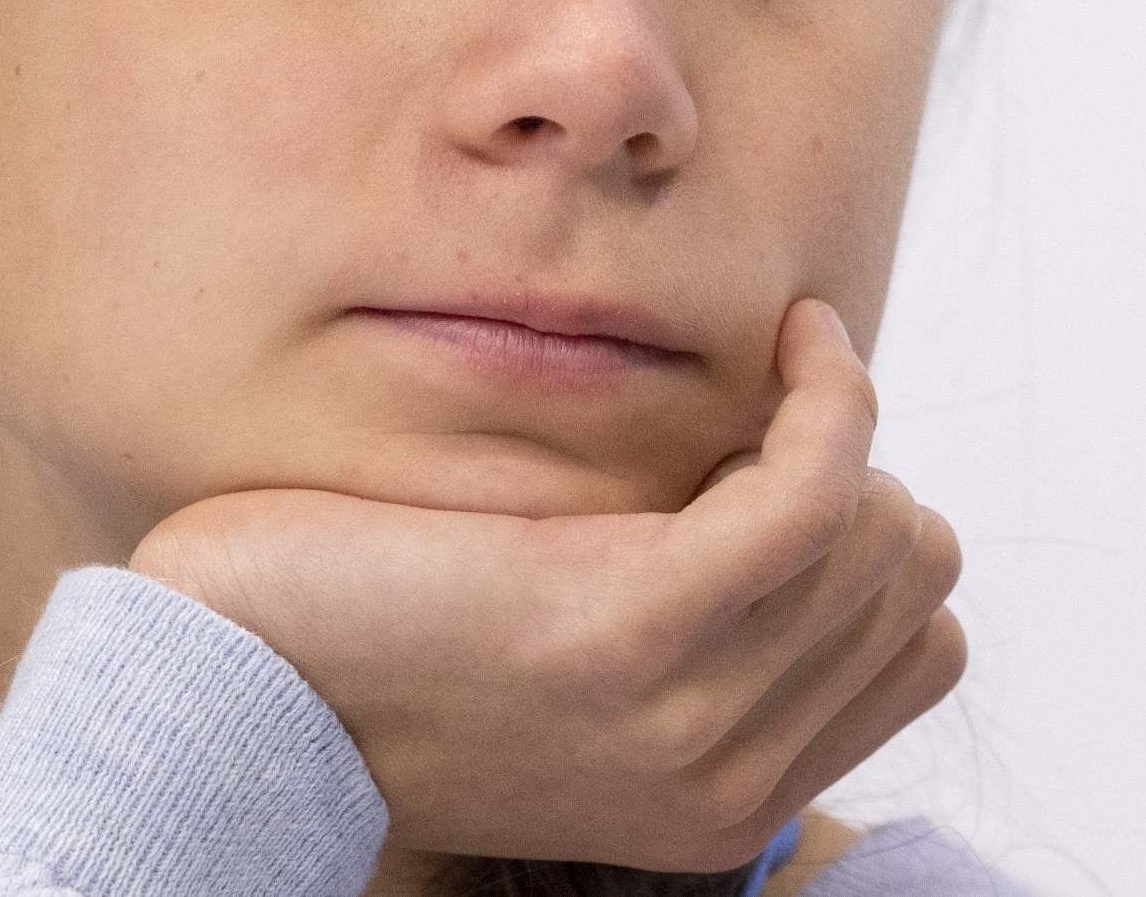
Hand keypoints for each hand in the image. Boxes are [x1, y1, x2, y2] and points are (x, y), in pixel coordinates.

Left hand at [125, 297, 966, 871]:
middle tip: (761, 419)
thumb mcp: (582, 677)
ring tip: (770, 378)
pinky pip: (819, 483)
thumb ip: (703, 644)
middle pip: (913, 576)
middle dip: (864, 472)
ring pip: (884, 528)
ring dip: (843, 426)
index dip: (874, 539)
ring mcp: (690, 715)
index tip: (789, 468)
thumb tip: (810, 517)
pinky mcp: (640, 622)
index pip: (920, 651)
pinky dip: (830, 388)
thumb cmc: (384, 642)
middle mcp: (726, 783)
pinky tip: (791, 339)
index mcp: (723, 805)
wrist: (225, 686)